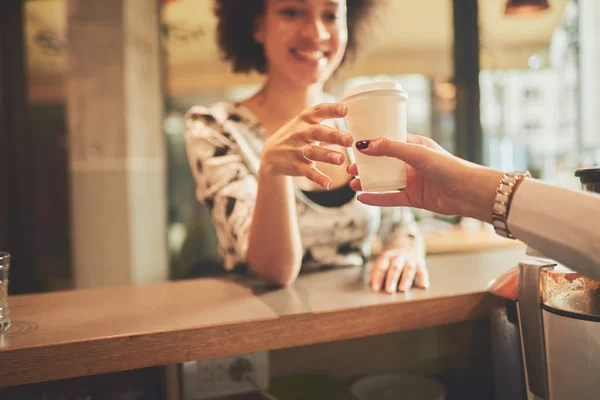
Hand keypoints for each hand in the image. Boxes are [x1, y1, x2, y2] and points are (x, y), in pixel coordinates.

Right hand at [260, 103, 352, 189]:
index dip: (332, 109)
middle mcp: (300, 133)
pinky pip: (307, 172)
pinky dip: (318, 178)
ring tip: (341, 159)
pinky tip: (328, 184)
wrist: (270, 155)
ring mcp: (296, 150)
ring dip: (327, 155)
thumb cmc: (296, 136)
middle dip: (333, 135)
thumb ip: (325, 119)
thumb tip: (352, 114)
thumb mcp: (305, 123)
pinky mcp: (295, 166)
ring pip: (312, 152)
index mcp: (305, 119)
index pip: (318, 111)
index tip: (345, 109)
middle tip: (349, 140)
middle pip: (317, 132)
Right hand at [348, 135, 502, 223]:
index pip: (388, 141)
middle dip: (366, 165)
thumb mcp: (417, 153)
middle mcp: (412, 163)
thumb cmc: (449, 167)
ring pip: (385, 181)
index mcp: (415, 146)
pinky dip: (376, 198)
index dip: (371, 144)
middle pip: (383, 163)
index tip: (354, 145)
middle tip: (349, 168)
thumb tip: (364, 145)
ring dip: (368, 182)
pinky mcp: (414, 198)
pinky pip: (390, 198)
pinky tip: (362, 198)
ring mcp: (413, 181)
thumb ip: (390, 148)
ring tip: (352, 183)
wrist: (469, 193)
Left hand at [370, 237, 428, 293]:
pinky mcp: (420, 263)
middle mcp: (399, 256)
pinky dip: (424, 278)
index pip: (381, 264)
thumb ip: (375, 270)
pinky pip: (422, 270)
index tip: (375, 288)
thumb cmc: (392, 257)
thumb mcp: (382, 259)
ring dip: (406, 279)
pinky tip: (424, 286)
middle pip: (395, 266)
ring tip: (403, 289)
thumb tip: (370, 282)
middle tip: (389, 290)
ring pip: (409, 268)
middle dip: (392, 278)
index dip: (378, 276)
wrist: (407, 242)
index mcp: (388, 255)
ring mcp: (410, 259)